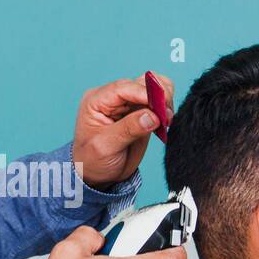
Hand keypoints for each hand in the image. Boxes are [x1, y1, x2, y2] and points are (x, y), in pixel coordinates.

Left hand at [71, 74, 174, 189]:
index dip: (144, 93)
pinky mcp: (141, 112)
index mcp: (97, 100)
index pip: (123, 87)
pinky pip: (159, 100)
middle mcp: (113, 97)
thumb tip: (152, 116)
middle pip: (142, 83)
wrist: (98, 176)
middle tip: (166, 116)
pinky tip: (165, 122)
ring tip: (166, 120)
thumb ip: (128, 129)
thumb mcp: (105, 147)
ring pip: (154, 87)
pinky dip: (166, 107)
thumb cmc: (92, 161)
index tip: (161, 104)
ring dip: (165, 99)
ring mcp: (128, 103)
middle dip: (158, 96)